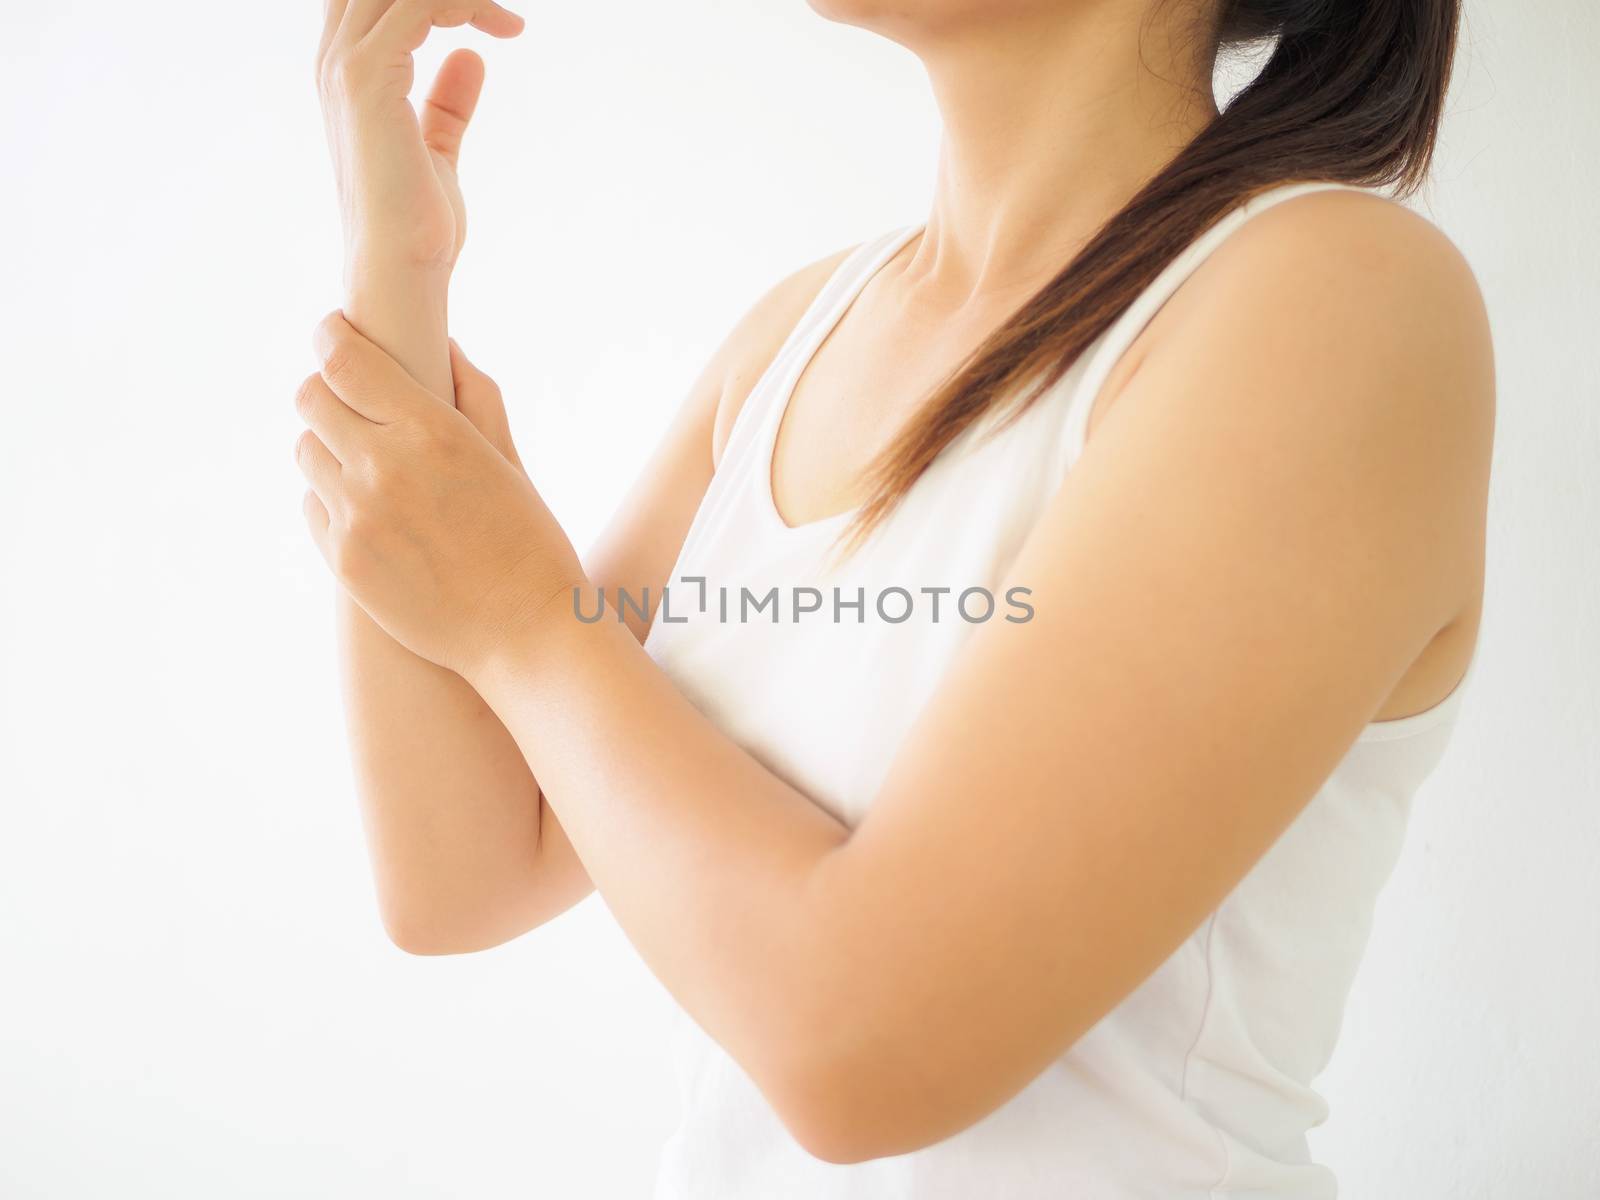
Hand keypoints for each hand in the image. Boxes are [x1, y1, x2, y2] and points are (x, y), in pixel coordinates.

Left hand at [294, 312, 583, 679]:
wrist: (524, 633)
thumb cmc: (530, 543)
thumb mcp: (509, 460)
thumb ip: (476, 395)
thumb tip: (447, 347)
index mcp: (431, 432)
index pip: (344, 360)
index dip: (331, 337)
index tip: (334, 332)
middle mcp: (383, 468)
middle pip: (310, 399)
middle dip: (327, 390)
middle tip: (350, 399)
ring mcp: (356, 517)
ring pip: (306, 452)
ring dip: (329, 446)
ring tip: (366, 462)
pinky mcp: (343, 560)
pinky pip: (313, 505)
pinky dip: (333, 498)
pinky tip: (372, 511)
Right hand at [316, 0, 524, 269]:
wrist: (404, 267)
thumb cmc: (419, 225)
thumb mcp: (438, 151)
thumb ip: (447, 105)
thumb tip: (471, 58)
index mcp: (345, 76)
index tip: (493, 19)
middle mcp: (335, 62)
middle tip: (500, 15)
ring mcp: (344, 67)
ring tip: (508, 22)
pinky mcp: (366, 79)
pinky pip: (417, 3)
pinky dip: (465, 4)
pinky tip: (504, 29)